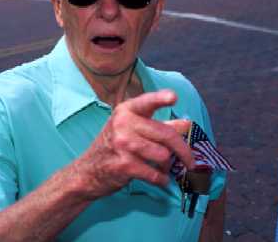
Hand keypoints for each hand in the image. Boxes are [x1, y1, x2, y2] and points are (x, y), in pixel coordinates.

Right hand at [72, 89, 193, 199]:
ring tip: (162, 168)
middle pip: (167, 135)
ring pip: (163, 156)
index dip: (161, 99)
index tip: (173, 97)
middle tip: (191, 161)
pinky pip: (155, 174)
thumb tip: (187, 123)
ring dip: (167, 166)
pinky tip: (160, 179)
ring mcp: (123, 145)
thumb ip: (161, 125)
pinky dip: (161, 179)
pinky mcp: (124, 165)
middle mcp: (124, 124)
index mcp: (127, 111)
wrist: (87, 171)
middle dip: (184, 151)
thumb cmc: (114, 146)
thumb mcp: (134, 129)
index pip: (147, 102)